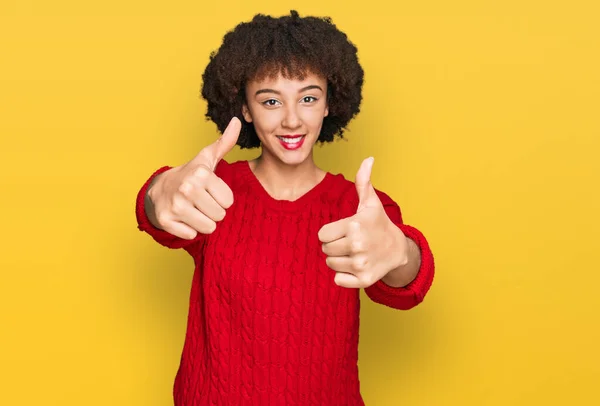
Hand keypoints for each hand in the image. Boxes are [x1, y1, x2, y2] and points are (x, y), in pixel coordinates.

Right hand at [147, 117, 241, 238]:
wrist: (159, 189)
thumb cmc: (191, 175)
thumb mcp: (208, 158)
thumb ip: (225, 142)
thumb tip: (238, 121)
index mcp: (201, 173)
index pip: (228, 201)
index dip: (222, 199)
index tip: (210, 191)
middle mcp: (187, 188)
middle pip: (220, 215)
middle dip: (213, 211)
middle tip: (201, 202)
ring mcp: (175, 205)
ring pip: (208, 228)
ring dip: (203, 222)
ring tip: (194, 210)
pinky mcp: (165, 220)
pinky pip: (191, 235)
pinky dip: (189, 230)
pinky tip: (183, 218)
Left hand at [318, 157, 408, 287]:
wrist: (398, 249)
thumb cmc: (378, 223)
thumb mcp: (370, 202)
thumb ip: (363, 181)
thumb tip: (368, 158)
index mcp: (354, 225)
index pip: (322, 235)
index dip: (330, 232)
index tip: (344, 230)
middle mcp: (357, 245)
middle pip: (325, 249)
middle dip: (334, 245)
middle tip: (350, 242)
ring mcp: (360, 264)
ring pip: (330, 264)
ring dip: (338, 259)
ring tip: (353, 253)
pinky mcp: (363, 280)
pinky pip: (337, 280)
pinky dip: (343, 276)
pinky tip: (355, 266)